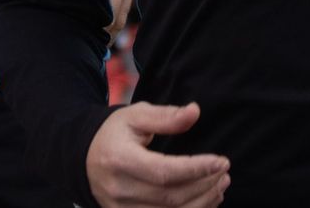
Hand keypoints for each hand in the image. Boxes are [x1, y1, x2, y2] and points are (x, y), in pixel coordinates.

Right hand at [86, 103, 229, 207]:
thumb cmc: (114, 134)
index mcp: (119, 160)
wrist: (85, 159)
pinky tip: (206, 201)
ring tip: (221, 185)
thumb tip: (194, 111)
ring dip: (202, 203)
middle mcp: (119, 190)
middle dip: (204, 186)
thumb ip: (165, 116)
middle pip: (169, 198)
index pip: (163, 172)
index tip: (222, 161)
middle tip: (224, 172)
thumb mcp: (136, 115)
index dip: (196, 169)